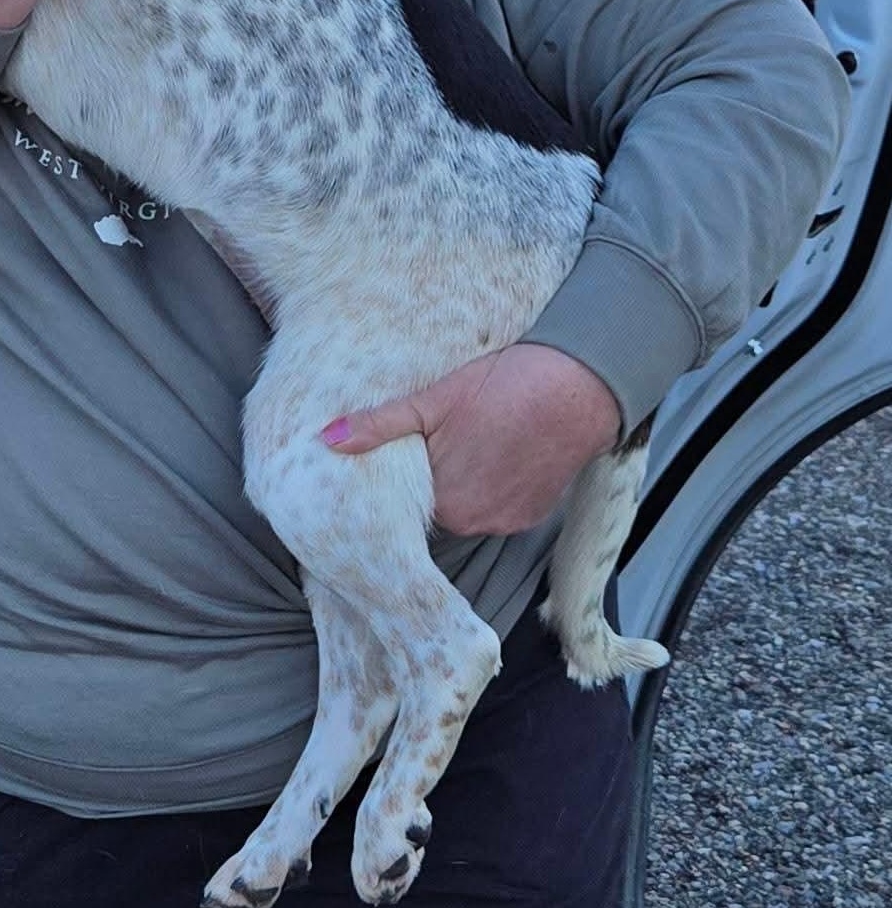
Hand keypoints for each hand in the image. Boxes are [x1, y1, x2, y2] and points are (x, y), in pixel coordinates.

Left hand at [319, 343, 620, 535]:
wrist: (580, 386)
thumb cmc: (505, 386)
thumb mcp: (434, 400)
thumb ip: (380, 425)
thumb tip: (326, 439)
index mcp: (445, 500)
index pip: (404, 498)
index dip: (405, 470)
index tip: (411, 446)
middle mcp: (476, 521)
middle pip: (435, 503)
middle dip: (433, 473)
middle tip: (444, 434)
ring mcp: (508, 520)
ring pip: (465, 503)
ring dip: (463, 478)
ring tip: (472, 436)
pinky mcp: (533, 515)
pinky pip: (497, 505)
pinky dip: (494, 483)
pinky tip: (499, 448)